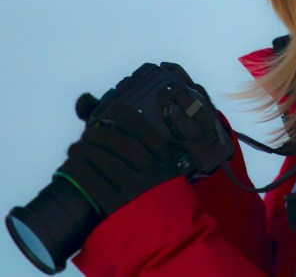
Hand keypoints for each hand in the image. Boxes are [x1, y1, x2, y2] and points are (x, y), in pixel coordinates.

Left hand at [56, 92, 183, 216]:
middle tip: (87, 135)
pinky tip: (70, 166)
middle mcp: (151, 168)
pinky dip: (78, 172)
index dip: (120, 115)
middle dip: (97, 134)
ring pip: (104, 160)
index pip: (141, 126)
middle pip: (119, 141)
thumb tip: (121, 128)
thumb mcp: (166, 171)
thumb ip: (150, 152)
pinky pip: (93, 183)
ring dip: (84, 151)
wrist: (173, 234)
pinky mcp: (118, 206)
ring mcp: (135, 186)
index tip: (109, 112)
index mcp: (164, 157)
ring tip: (75, 149)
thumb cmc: (164, 199)